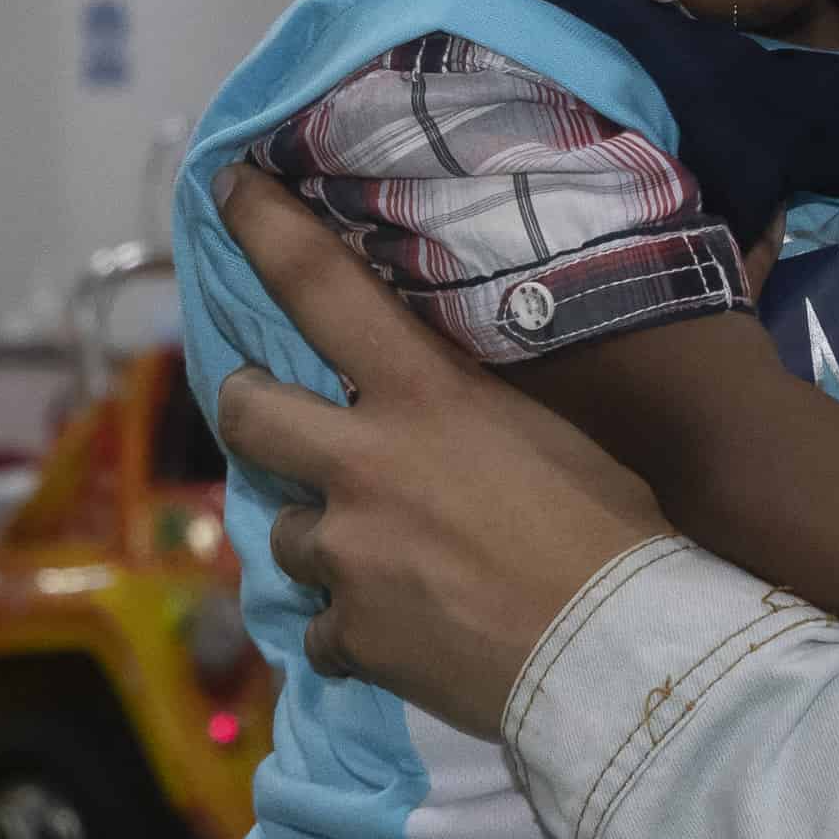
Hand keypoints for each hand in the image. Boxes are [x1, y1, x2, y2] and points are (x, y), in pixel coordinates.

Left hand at [216, 167, 671, 737]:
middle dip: (246, 408)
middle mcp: (362, 464)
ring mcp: (346, 554)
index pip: (320, 284)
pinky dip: (356, 631)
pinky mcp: (350, 637)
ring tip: (388, 563)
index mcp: (421, 395)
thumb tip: (457, 398)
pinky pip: (325, 631)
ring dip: (325, 544)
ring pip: (287, 536)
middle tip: (268, 416)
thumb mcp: (547, 432)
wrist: (611, 651)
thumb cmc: (611, 528)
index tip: (227, 186)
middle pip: (246, 412)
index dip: (264, 227)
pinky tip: (407, 636)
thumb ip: (476, 408)